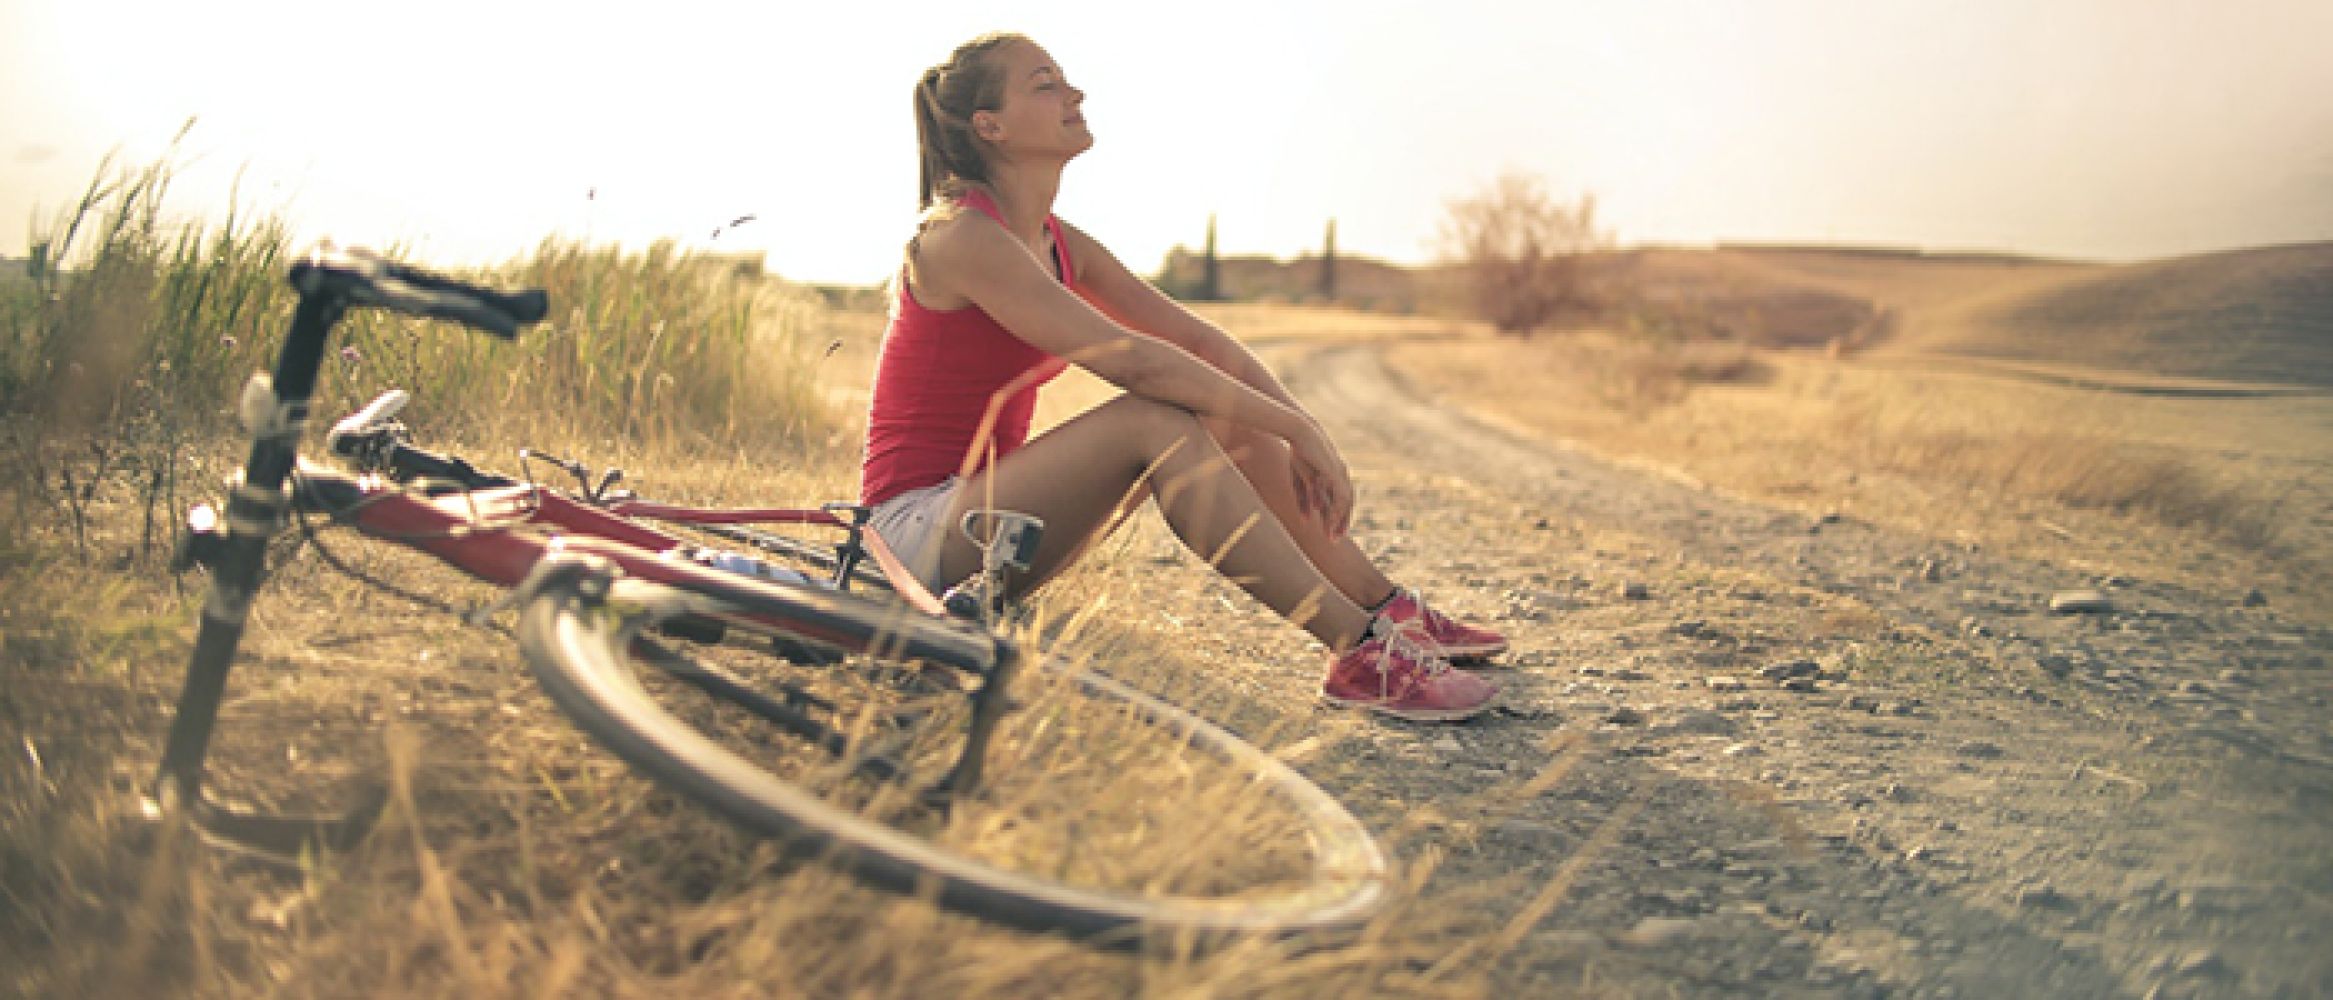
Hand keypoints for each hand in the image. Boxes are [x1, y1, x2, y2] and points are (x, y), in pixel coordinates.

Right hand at [1286, 423, 1352, 538]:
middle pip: (1346, 504)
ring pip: (1345, 503)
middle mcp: (1342, 476)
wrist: (1299, 431)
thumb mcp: (1300, 479)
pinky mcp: (1336, 472)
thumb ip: (1304, 499)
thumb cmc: (1299, 451)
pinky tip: (1330, 521)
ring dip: (1339, 520)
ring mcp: (1341, 474)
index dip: (1337, 517)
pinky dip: (1336, 510)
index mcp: (1335, 476)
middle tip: (1334, 539)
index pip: (1341, 500)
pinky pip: (1340, 496)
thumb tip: (1307, 520)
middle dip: (1341, 523)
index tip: (1332, 532)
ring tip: (1331, 535)